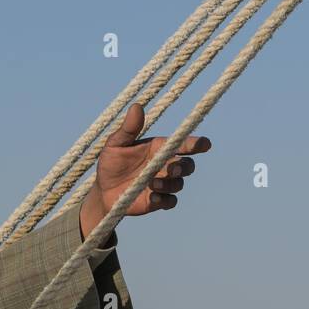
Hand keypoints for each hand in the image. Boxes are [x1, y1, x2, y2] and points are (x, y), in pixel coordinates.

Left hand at [79, 102, 210, 237]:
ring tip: (152, 183)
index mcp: (159, 148)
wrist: (103, 190)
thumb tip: (136, 106)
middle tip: (171, 168)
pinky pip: (170, 202)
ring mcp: (163, 184)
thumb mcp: (116, 144)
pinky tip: (152, 198)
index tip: (205, 144)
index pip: (182, 144)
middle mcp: (165, 165)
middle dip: (184, 167)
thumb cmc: (111, 162)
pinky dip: (165, 200)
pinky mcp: (158, 201)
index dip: (195, 144)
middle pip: (188, 165)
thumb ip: (128, 128)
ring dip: (169, 184)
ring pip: (179, 184)